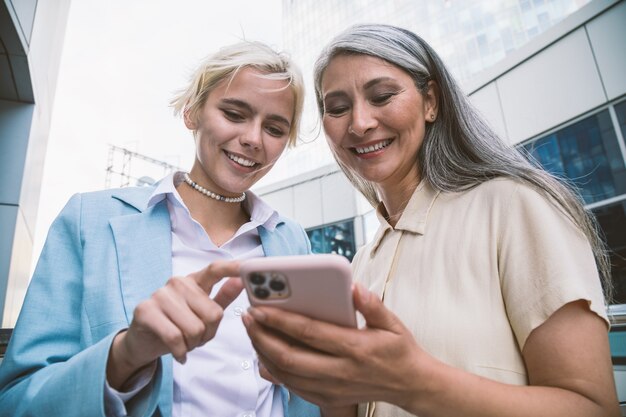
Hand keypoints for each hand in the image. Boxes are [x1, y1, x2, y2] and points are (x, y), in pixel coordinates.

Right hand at [107, 260, 242, 388]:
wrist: (143, 341)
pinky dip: (180, 351)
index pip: (215, 270)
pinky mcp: (146, 310)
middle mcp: (178, 283)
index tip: (248, 266)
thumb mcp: (202, 313)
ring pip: (195, 328)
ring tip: (184, 343)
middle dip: (208, 334)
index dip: (232, 268)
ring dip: (193, 344)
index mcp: (194, 281)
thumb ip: (223, 297)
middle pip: (212, 314)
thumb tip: (241, 281)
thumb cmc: (177, 326)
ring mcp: (160, 294)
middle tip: (196, 338)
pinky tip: (179, 353)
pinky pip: (174, 337)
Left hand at [243, 283, 432, 410]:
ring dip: (263, 352)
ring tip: (252, 331)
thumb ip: (372, 305)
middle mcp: (340, 372)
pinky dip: (273, 370)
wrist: (410, 385)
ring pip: (286, 373)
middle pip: (289, 356)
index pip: (309, 333)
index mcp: (355, 348)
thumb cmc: (398, 350)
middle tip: (247, 317)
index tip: (260, 306)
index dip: (280, 320)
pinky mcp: (326, 399)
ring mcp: (331, 389)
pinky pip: (291, 386)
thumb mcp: (393, 323)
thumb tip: (353, 287)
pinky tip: (264, 352)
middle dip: (262, 336)